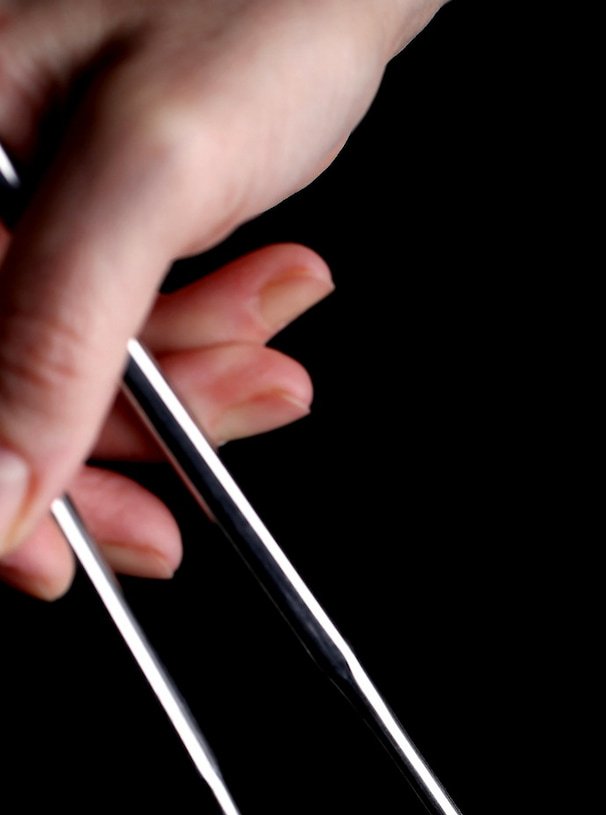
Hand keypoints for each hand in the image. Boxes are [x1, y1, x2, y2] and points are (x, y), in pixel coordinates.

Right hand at [0, 0, 445, 587]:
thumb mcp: (148, 172)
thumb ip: (59, 336)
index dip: (2, 485)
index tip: (80, 552)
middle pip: (7, 386)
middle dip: (132, 426)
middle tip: (230, 441)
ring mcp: (13, 194)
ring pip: (74, 363)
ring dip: (193, 373)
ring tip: (280, 324)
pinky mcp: (78, 208)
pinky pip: (119, 319)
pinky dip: (203, 328)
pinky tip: (270, 288)